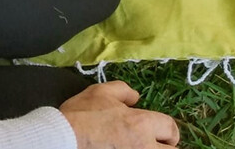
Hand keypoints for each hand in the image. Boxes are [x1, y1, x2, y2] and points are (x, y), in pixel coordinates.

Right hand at [59, 81, 179, 148]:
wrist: (64, 138)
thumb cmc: (83, 114)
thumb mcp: (102, 91)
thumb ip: (124, 91)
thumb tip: (136, 98)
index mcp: (141, 124)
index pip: (170, 128)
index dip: (168, 129)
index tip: (161, 132)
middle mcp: (144, 146)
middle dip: (167, 146)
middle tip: (157, 144)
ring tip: (143, 147)